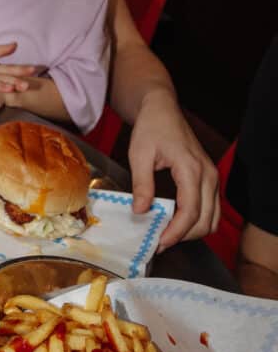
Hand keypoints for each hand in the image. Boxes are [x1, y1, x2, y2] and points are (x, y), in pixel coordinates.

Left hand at [127, 89, 220, 250]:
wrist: (162, 109)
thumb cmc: (151, 127)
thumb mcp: (139, 154)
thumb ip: (141, 184)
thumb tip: (140, 211)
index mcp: (191, 168)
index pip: (190, 211)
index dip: (176, 232)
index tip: (159, 243)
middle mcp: (208, 175)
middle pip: (205, 220)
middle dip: (183, 235)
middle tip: (159, 241)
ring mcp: (212, 177)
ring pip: (212, 218)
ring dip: (192, 231)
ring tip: (166, 233)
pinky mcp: (210, 178)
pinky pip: (211, 209)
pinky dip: (197, 221)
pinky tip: (176, 221)